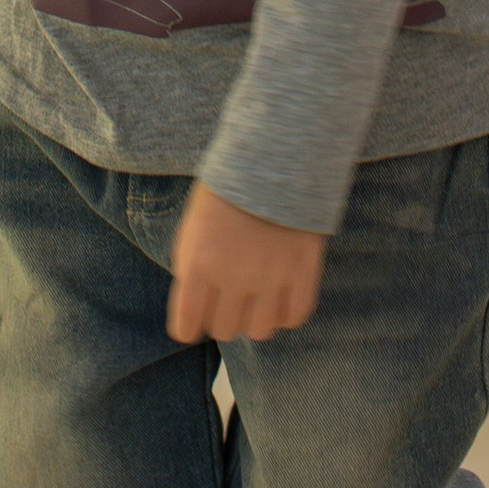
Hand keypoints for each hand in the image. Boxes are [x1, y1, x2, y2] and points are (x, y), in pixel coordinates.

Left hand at [167, 183, 324, 345]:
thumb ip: (191, 269)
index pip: (187, 326)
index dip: (189, 326)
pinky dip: (286, 312)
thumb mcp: (193, 227)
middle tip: (228, 299)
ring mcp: (269, 278)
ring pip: (259, 331)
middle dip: (223, 318)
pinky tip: (280, 295)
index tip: (194, 320)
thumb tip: (196, 307)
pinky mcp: (301, 272)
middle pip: (224, 330)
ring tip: (256, 296)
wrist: (272, 156)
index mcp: (197, 264)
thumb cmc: (226, 190)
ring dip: (255, 317)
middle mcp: (232, 277)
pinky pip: (293, 317)